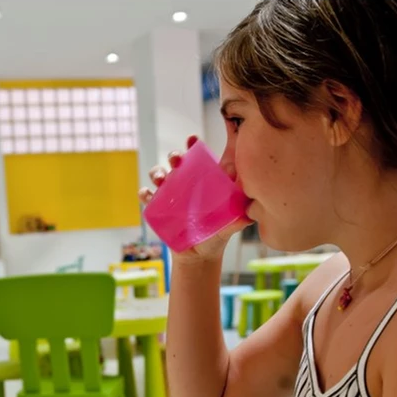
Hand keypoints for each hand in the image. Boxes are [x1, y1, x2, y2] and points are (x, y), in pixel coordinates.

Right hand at [138, 135, 250, 262]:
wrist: (199, 257)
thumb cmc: (217, 235)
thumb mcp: (230, 225)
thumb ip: (240, 219)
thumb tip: (251, 214)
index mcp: (203, 181)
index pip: (199, 158)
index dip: (193, 145)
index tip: (192, 139)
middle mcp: (185, 184)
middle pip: (176, 162)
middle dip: (174, 156)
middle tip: (176, 160)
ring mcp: (170, 196)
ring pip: (159, 174)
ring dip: (157, 172)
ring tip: (160, 179)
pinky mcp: (159, 210)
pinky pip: (148, 197)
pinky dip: (145, 193)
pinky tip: (147, 194)